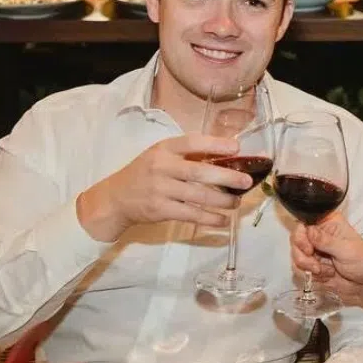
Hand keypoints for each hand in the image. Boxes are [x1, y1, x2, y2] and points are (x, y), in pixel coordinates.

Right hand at [75, 135, 249, 241]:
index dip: (215, 144)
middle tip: (246, 182)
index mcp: (164, 149)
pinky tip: (223, 219)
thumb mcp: (161, 155)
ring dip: (222, 200)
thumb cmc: (146, 173)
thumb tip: (226, 156)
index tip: (236, 148)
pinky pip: (190, 214)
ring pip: (198, 196)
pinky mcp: (160, 210)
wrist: (116, 198)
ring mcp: (160, 189)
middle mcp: (161, 167)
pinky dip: (209, 218)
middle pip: (199, 172)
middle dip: (226, 177)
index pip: (192, 142)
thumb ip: (187, 154)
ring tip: (236, 202)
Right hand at [289, 212, 362, 307]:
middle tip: (316, 265)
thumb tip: (307, 231)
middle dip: (303, 255)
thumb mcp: (345, 249)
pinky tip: (325, 276)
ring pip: (296, 256)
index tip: (308, 249)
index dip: (301, 236)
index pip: (304, 222)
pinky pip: (299, 269)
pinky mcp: (312, 266)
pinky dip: (310, 275)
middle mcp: (319, 235)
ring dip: (308, 267)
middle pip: (296, 240)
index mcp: (329, 224)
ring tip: (327, 271)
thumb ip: (324, 240)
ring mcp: (314, 251)